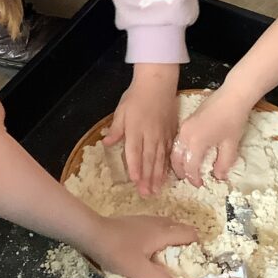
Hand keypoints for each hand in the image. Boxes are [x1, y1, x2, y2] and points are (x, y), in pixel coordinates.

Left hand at [78, 212, 197, 277]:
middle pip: (181, 229)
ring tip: (165, 260)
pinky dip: (159, 239)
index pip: (191, 234)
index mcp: (164, 233)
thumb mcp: (140, 272)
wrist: (92, 234)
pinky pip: (156, 229)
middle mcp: (158, 223)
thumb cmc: (118, 252)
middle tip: (180, 265)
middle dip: (185, 246)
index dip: (197, 247)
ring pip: (168, 228)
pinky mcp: (135, 222)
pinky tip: (148, 252)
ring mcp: (146, 220)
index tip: (194, 263)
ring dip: (171, 242)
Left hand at [104, 64, 178, 196]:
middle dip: (147, 178)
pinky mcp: (170, 134)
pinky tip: (166, 176)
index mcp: (136, 129)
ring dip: (157, 176)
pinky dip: (167, 166)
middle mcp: (150, 135)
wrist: (158, 83)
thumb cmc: (136, 96)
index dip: (134, 166)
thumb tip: (106, 144)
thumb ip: (116, 129)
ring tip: (156, 190)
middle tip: (146, 194)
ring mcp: (162, 135)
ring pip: (160, 159)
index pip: (134, 151)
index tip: (134, 180)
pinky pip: (169, 153)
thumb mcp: (121, 111)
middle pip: (148, 159)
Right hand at [169, 86, 252, 185]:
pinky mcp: (186, 122)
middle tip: (191, 180)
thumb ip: (223, 163)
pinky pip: (178, 141)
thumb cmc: (233, 120)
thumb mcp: (231, 145)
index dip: (194, 178)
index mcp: (196, 142)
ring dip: (179, 162)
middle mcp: (185, 135)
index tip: (201, 184)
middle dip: (182, 172)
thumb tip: (218, 177)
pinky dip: (180, 151)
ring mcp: (184, 127)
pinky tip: (189, 155)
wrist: (233, 96)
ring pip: (174, 150)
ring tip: (188, 170)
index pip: (190, 167)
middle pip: (176, 159)